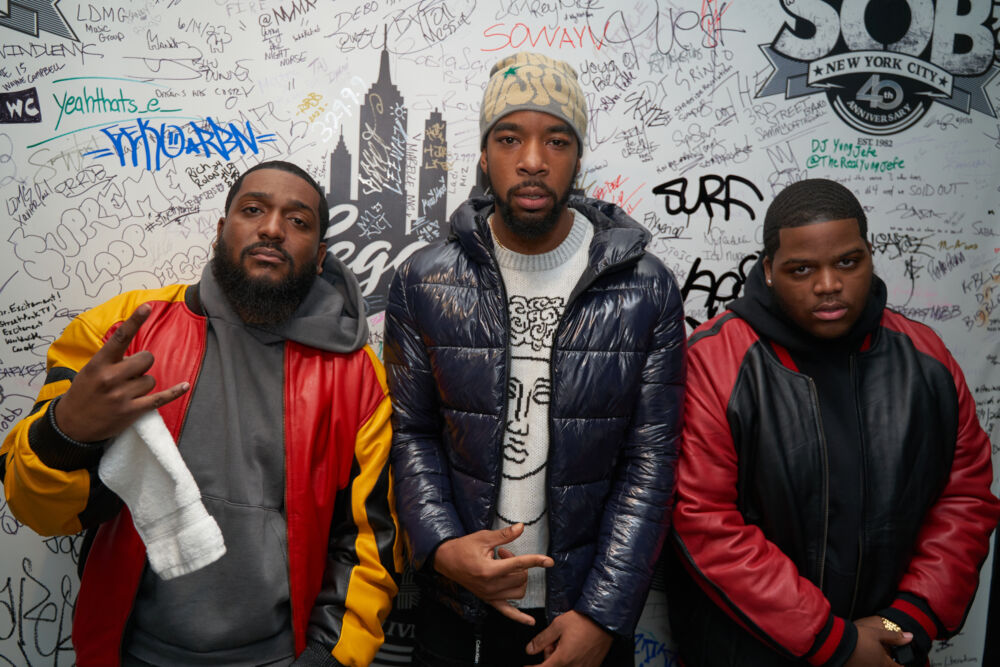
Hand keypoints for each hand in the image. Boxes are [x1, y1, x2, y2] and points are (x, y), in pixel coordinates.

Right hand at [54, 303, 189, 442]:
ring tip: (126, 393)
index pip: (120, 338)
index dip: (134, 322)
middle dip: (142, 364)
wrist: (71, 426)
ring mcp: (121, 396)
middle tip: (129, 374)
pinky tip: (185, 386)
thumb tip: (138, 357)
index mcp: (98, 364)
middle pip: (146, 359)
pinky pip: (160, 398)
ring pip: (151, 380)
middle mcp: (110, 378)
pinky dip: (174, 392)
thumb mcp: (90, 371)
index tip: (147, 307)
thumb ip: (112, 361)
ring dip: (143, 384)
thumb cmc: (83, 394)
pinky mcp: (131, 411)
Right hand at [432, 523, 552, 624]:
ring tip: (505, 567)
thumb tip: (521, 527)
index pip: (519, 565)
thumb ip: (505, 535)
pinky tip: (530, 621)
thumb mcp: (484, 537)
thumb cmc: (463, 548)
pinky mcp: (488, 600)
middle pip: (520, 577)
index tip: (549, 561)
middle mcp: (490, 585)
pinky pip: (507, 612)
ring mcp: (489, 595)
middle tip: (504, 553)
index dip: (536, 561)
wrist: (446, 561)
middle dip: (519, 564)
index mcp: (489, 570)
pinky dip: (519, 617)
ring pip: (519, 591)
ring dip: (518, 578)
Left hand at [525, 610, 612, 665]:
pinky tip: (572, 650)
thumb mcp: (558, 625)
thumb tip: (530, 650)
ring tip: (564, 644)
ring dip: (559, 661)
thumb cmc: (584, 621)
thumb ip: (542, 639)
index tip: (527, 666)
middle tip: (553, 643)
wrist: (605, 621)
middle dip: (549, 658)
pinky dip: (570, 662)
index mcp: (563, 659)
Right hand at [845, 616, 911, 665]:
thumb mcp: (877, 633)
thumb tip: (910, 637)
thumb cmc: (857, 637)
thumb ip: (894, 637)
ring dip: (876, 663)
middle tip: (887, 658)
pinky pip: (863, 666)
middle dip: (888, 664)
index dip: (901, 665)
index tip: (902, 663)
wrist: (836, 641)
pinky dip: (865, 663)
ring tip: (872, 656)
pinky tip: (861, 657)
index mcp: (883, 661)